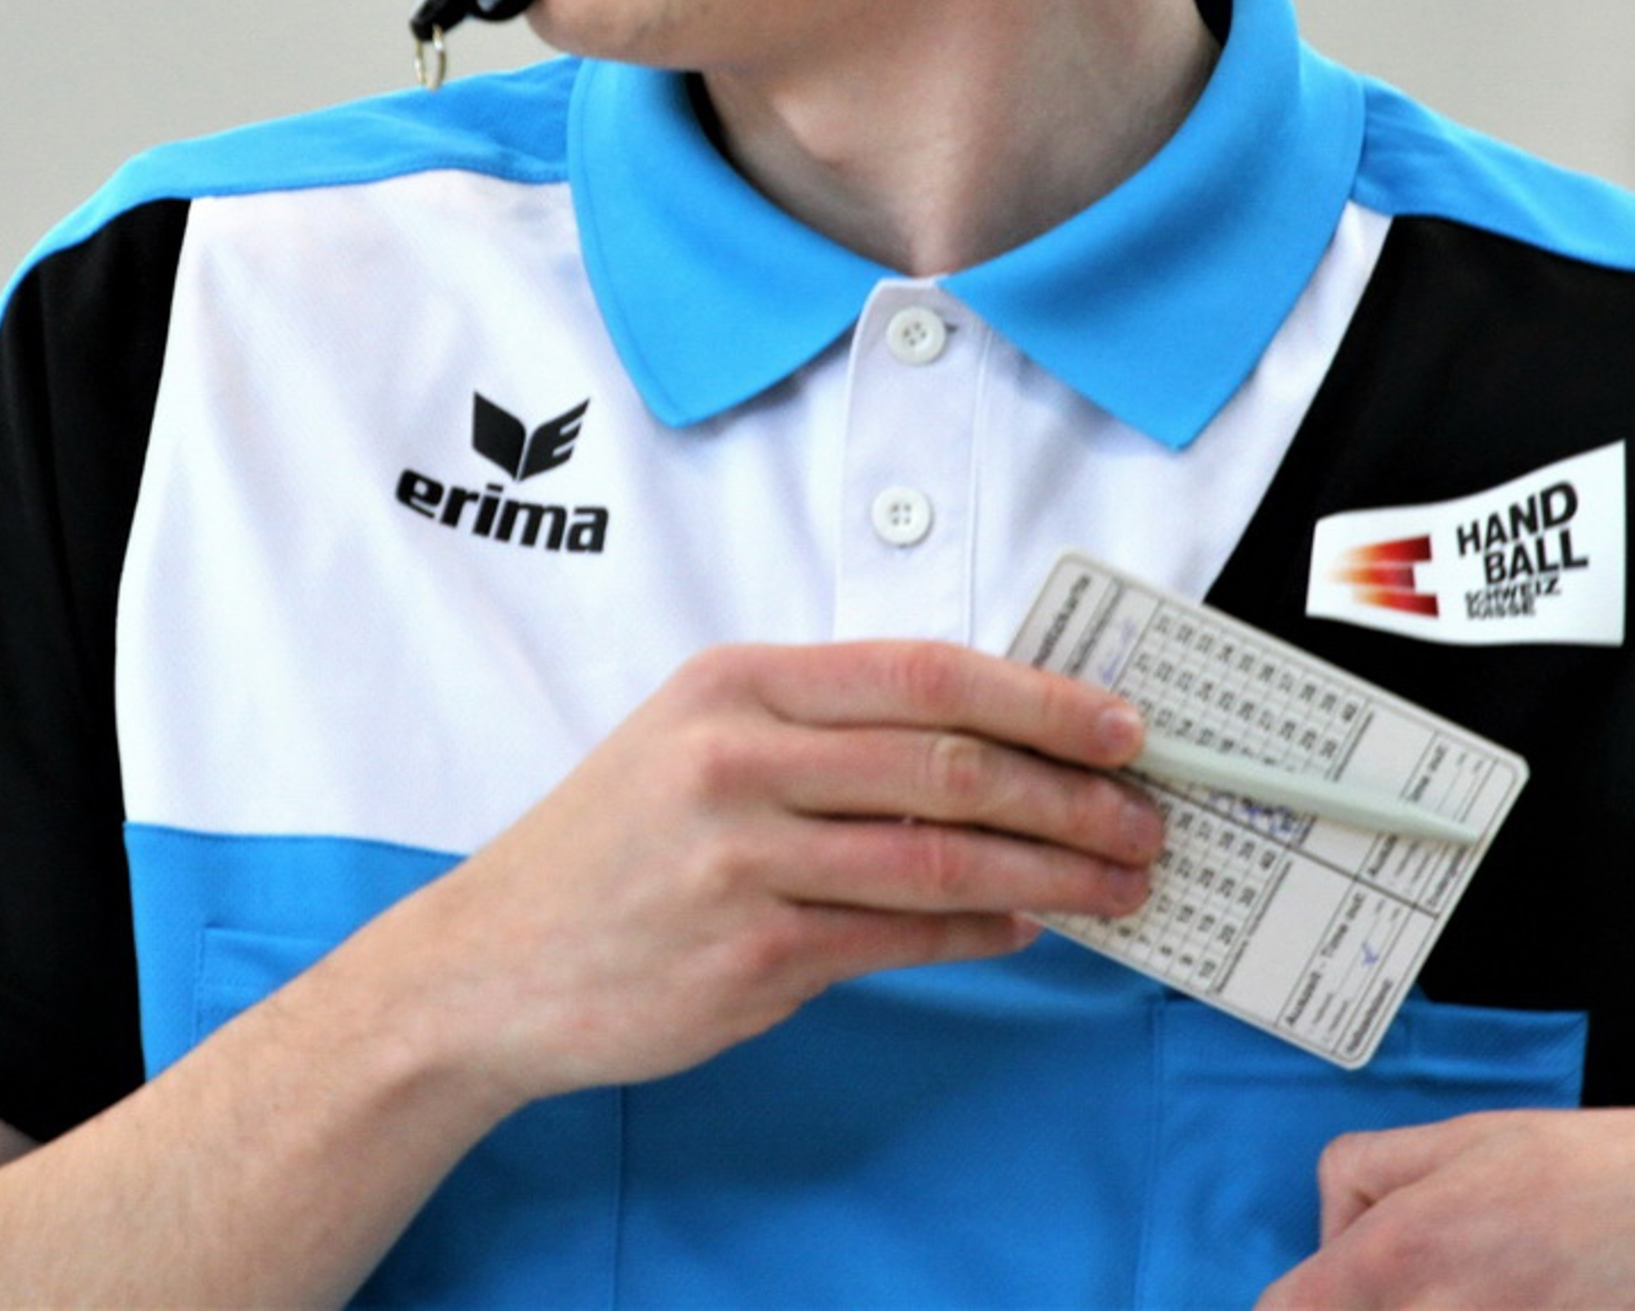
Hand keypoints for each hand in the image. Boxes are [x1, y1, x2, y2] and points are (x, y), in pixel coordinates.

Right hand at [331, 640, 1159, 1106]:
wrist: (490, 962)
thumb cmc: (607, 846)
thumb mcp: (692, 741)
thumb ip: (821, 730)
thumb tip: (985, 741)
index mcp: (734, 686)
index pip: (922, 672)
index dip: (1039, 697)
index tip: (1119, 725)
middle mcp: (736, 759)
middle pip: (951, 763)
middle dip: (1074, 793)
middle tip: (1145, 818)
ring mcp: (742, 861)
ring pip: (943, 855)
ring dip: (1055, 870)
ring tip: (1119, 882)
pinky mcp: (752, 957)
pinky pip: (903, 936)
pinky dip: (983, 929)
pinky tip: (1027, 924)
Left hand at [1258, 1107, 1634, 1308]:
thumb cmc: (1626, 1178)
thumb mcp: (1475, 1136)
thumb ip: (1375, 1174)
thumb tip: (1332, 1219)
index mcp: (1405, 1252)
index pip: (1288, 1310)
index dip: (1296, 1302)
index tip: (1318, 1294)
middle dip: (1369, 1301)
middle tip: (1425, 1274)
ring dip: (1431, 1307)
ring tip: (1497, 1280)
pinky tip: (1538, 1298)